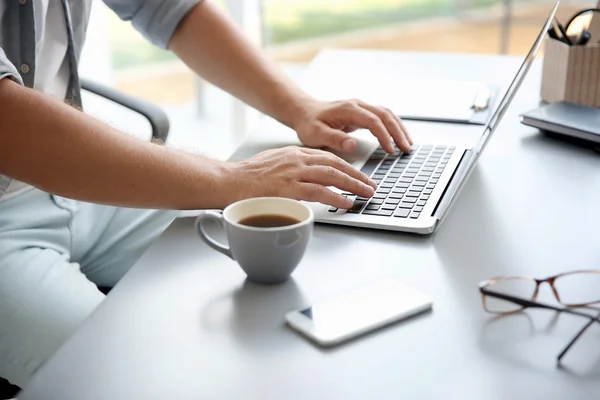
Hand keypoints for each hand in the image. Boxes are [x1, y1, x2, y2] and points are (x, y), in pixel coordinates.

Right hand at [224, 146, 376, 207]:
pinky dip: (335, 197)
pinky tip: (346, 202)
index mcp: (293, 153)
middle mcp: (296, 159)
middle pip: (335, 164)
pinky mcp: (287, 188)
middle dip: (356, 175)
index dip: (347, 166)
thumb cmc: (245, 177)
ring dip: (353, 185)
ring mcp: (292, 173)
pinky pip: (318, 192)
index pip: (327, 157)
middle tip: (371, 185)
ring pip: (331, 175)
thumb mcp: (272, 164)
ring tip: (366, 194)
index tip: (358, 175)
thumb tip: (305, 179)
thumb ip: (291, 168)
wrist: (227, 181)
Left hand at [292, 99, 412, 154]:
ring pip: (387, 114)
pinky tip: (398, 137)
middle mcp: (357, 105)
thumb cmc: (308, 123)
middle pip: (385, 115)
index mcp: (348, 109)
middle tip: (407, 148)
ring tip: (408, 145)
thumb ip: (334, 139)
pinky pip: (382, 117)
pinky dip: (393, 126)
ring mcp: (360, 107)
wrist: (303, 112)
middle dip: (398, 132)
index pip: (372, 121)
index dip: (384, 135)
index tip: (390, 150)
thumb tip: (352, 145)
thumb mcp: (315, 133)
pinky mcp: (362, 113)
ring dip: (399, 128)